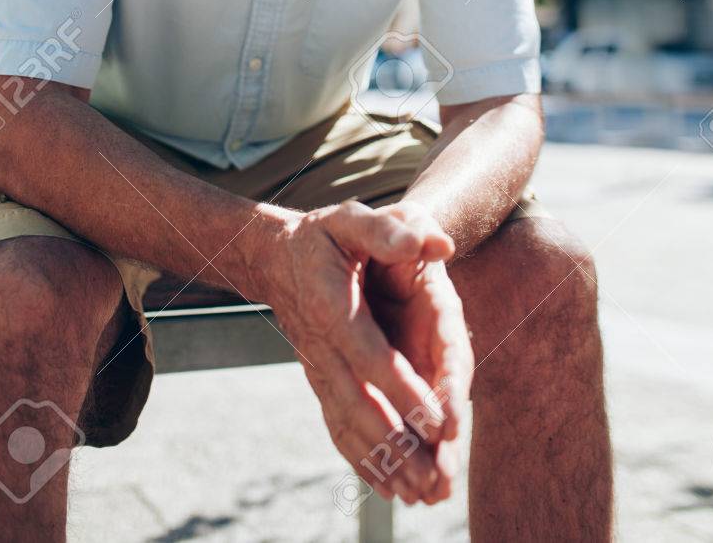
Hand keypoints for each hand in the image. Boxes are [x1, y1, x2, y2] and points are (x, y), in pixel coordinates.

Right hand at [264, 198, 459, 504]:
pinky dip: (360, 458)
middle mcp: (321, 345)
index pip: (369, 355)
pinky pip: (337, 426)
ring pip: (348, 423)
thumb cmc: (325, 234)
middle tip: (431, 478)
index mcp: (332, 306)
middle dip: (394, 444)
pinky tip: (386, 487)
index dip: (401, 389)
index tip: (434, 422)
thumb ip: (390, 230)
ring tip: (417, 494)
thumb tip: (437, 243)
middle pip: (358, 403)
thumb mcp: (352, 219)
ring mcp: (317, 368)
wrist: (275, 256)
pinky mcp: (320, 380)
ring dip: (382, 461)